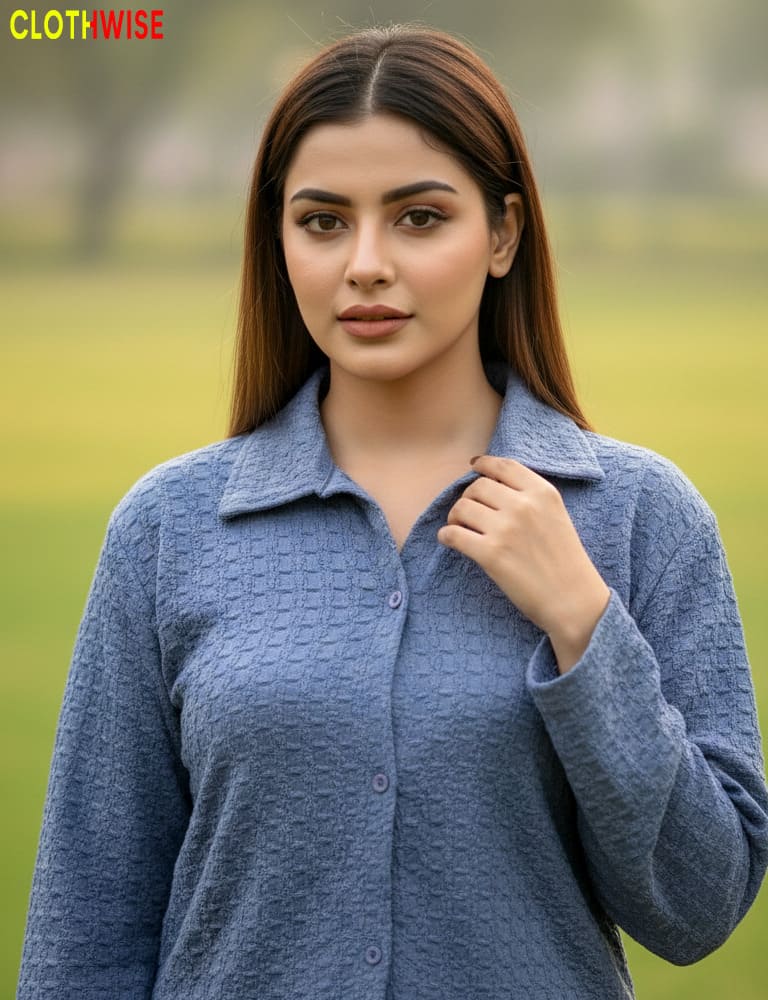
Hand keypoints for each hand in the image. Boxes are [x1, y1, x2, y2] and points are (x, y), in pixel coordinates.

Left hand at [437, 455, 610, 672]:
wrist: (573, 600)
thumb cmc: (565, 561)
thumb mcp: (557, 516)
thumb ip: (530, 498)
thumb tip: (491, 484)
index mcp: (543, 493)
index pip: (504, 466)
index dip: (483, 464)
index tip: (474, 467)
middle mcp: (523, 505)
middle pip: (478, 486)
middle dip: (468, 497)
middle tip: (468, 512)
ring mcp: (506, 529)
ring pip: (462, 507)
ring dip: (455, 517)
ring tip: (459, 527)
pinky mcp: (491, 554)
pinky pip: (453, 534)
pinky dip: (446, 536)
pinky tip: (449, 541)